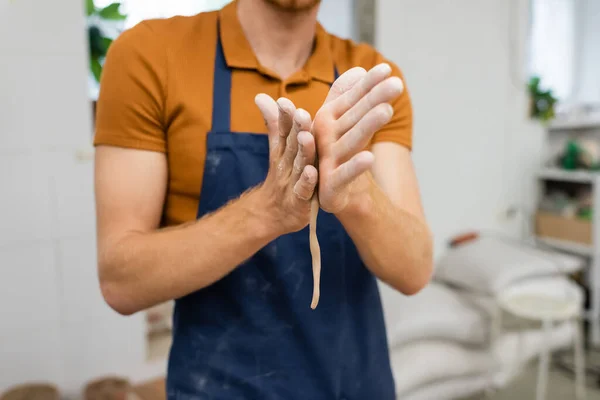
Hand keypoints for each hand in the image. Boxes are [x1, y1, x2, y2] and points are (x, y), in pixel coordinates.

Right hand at [254, 94, 317, 234]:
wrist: (272, 216)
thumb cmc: (281, 178)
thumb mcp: (278, 150)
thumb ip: (274, 124)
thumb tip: (260, 96)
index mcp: (284, 153)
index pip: (283, 132)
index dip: (283, 118)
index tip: (284, 102)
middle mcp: (287, 166)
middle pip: (292, 145)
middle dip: (296, 129)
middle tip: (301, 113)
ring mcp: (292, 184)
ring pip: (299, 165)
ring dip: (303, 151)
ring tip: (307, 137)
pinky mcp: (301, 202)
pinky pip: (304, 191)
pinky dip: (307, 182)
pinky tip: (312, 172)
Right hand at [312, 64, 403, 212]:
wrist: (331, 193)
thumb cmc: (337, 153)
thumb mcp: (340, 123)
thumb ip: (345, 95)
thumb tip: (359, 70)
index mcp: (326, 119)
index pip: (350, 98)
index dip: (368, 84)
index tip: (387, 69)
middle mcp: (322, 137)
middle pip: (353, 116)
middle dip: (373, 99)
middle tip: (396, 84)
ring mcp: (325, 161)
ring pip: (350, 141)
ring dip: (367, 125)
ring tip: (386, 110)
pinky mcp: (330, 186)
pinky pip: (344, 175)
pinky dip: (355, 167)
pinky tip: (370, 157)